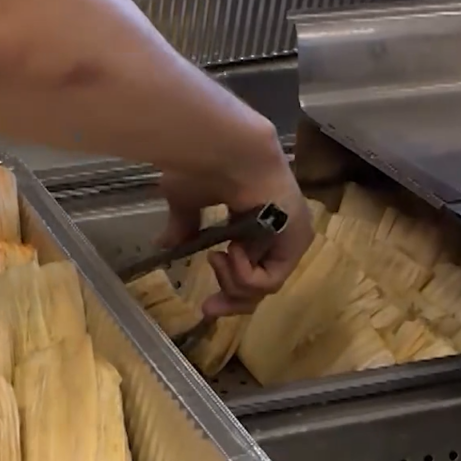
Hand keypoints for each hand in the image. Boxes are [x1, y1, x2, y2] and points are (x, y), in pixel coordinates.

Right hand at [157, 160, 312, 316]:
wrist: (225, 151)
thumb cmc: (204, 168)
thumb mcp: (186, 204)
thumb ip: (183, 226)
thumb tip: (164, 244)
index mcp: (254, 221)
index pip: (249, 271)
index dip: (227, 290)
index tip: (203, 305)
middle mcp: (276, 231)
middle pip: (258, 287)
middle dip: (230, 300)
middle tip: (208, 308)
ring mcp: (290, 237)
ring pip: (262, 288)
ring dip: (232, 281)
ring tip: (216, 256)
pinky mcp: (296, 241)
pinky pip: (269, 280)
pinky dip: (245, 275)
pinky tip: (230, 252)